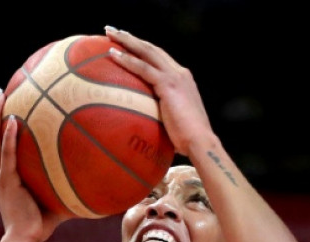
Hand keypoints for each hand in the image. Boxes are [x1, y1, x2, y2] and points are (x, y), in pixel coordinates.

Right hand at [0, 90, 65, 241]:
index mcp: (2, 173)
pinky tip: (15, 121)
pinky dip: (9, 137)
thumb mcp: (52, 195)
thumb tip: (92, 171)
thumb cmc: (41, 221)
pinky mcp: (6, 181)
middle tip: (0, 92)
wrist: (27, 238)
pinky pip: (6, 155)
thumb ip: (64, 180)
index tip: (3, 104)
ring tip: (0, 97)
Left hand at [104, 26, 214, 155]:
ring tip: (110, 33)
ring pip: (147, 52)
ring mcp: (175, 76)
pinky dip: (127, 60)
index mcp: (182, 79)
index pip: (159, 58)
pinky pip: (143, 68)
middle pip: (152, 49)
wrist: (200, 142)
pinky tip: (112, 54)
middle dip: (132, 38)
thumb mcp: (173, 122)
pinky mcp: (168, 84)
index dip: (143, 49)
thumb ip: (160, 114)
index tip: (127, 43)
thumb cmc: (186, 140)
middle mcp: (180, 73)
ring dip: (127, 40)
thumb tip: (142, 122)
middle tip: (113, 31)